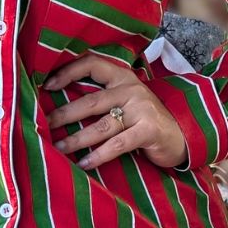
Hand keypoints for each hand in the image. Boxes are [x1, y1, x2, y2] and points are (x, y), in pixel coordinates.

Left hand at [43, 51, 189, 170]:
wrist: (182, 135)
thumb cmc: (145, 119)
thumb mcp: (126, 101)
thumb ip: (102, 98)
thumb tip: (60, 106)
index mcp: (122, 78)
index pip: (92, 64)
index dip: (68, 72)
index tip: (47, 85)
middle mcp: (131, 90)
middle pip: (91, 101)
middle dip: (64, 114)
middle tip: (44, 125)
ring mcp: (141, 109)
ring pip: (101, 126)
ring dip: (76, 139)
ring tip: (58, 148)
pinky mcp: (148, 130)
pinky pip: (117, 144)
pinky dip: (98, 155)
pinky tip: (84, 163)